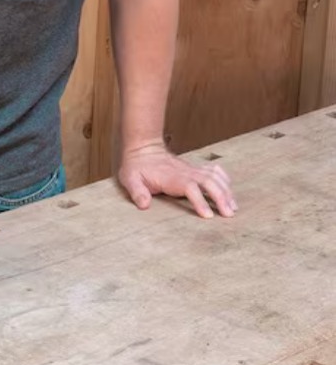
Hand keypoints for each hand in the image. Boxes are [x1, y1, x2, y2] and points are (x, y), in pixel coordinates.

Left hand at [117, 142, 237, 217]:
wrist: (142, 149)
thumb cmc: (136, 167)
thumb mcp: (130, 179)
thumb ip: (137, 191)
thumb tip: (144, 205)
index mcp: (171, 178)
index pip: (190, 188)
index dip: (200, 201)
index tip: (208, 215)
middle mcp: (185, 172)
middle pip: (209, 182)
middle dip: (221, 197)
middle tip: (229, 214)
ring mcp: (191, 169)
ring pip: (214, 177)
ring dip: (226, 191)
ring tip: (233, 207)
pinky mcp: (194, 168)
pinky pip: (213, 170)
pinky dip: (223, 178)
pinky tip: (229, 188)